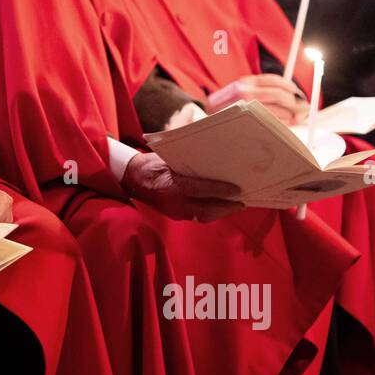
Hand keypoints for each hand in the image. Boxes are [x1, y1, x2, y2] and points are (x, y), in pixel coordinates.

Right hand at [121, 151, 242, 221]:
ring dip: (221, 212)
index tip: (238, 189)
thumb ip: (189, 162)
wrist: (131, 179)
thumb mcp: (169, 158)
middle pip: (206, 210)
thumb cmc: (151, 164)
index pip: (200, 190)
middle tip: (243, 202)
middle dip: (226, 207)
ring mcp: (173, 212)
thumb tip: (214, 162)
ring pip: (203, 216)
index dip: (221, 190)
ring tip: (235, 205)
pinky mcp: (174, 215)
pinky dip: (211, 212)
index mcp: (171, 185)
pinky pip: (197, 217)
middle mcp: (173, 202)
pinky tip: (220, 207)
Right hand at [207, 74, 306, 124]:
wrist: (203, 120)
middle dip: (293, 103)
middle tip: (300, 107)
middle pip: (278, 95)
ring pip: (277, 112)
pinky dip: (281, 125)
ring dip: (288, 116)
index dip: (288, 85)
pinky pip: (272, 125)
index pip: (272, 80)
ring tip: (291, 118)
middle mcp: (245, 95)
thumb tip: (288, 93)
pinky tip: (280, 125)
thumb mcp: (237, 91)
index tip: (296, 91)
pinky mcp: (247, 124)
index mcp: (244, 83)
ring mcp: (246, 111)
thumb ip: (258, 89)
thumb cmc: (224, 107)